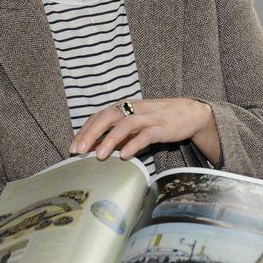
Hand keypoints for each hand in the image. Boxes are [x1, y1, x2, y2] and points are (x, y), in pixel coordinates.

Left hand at [68, 98, 220, 164]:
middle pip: (107, 117)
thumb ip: (117, 133)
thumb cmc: (158, 119)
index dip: (84, 131)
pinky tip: (124, 155)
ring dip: (110, 140)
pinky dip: (134, 144)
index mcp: (124, 107)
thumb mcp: (135, 124)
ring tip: (99, 156)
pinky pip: (146, 135)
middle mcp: (133, 109)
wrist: (189, 113)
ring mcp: (148, 117)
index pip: (99, 117)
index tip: (73, 147)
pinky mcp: (162, 127)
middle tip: (79, 151)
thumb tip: (96, 148)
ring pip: (125, 124)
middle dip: (91, 134)